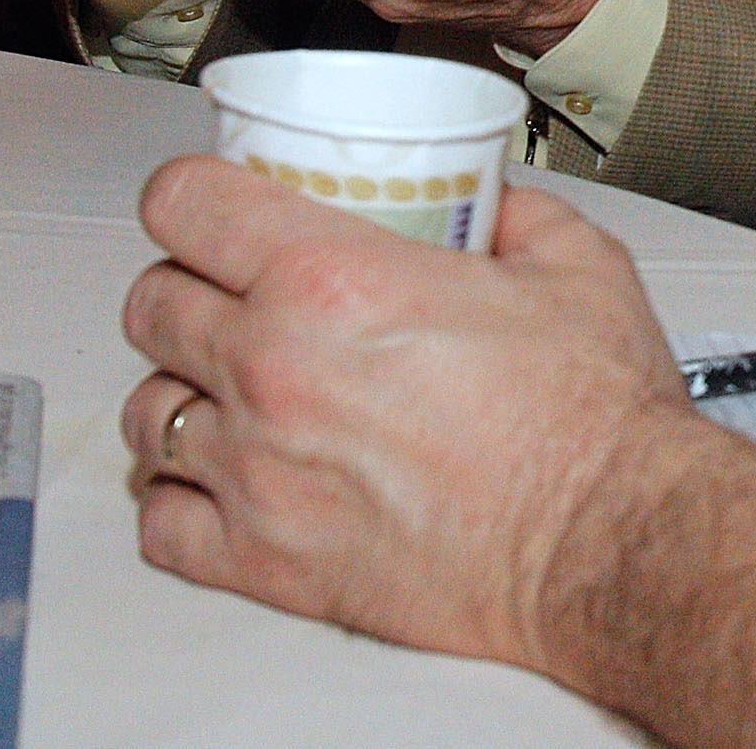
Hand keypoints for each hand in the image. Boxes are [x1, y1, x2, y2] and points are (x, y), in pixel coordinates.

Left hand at [119, 158, 698, 667]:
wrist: (609, 541)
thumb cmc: (593, 422)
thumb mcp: (577, 265)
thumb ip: (519, 216)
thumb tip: (496, 207)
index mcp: (333, 280)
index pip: (184, 205)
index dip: (190, 194)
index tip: (206, 205)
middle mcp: (273, 369)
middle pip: (151, 305)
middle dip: (188, 289)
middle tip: (233, 297)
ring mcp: (256, 471)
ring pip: (146, 414)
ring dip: (184, 393)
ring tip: (233, 396)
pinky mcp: (263, 561)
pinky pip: (160, 524)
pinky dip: (182, 501)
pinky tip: (224, 484)